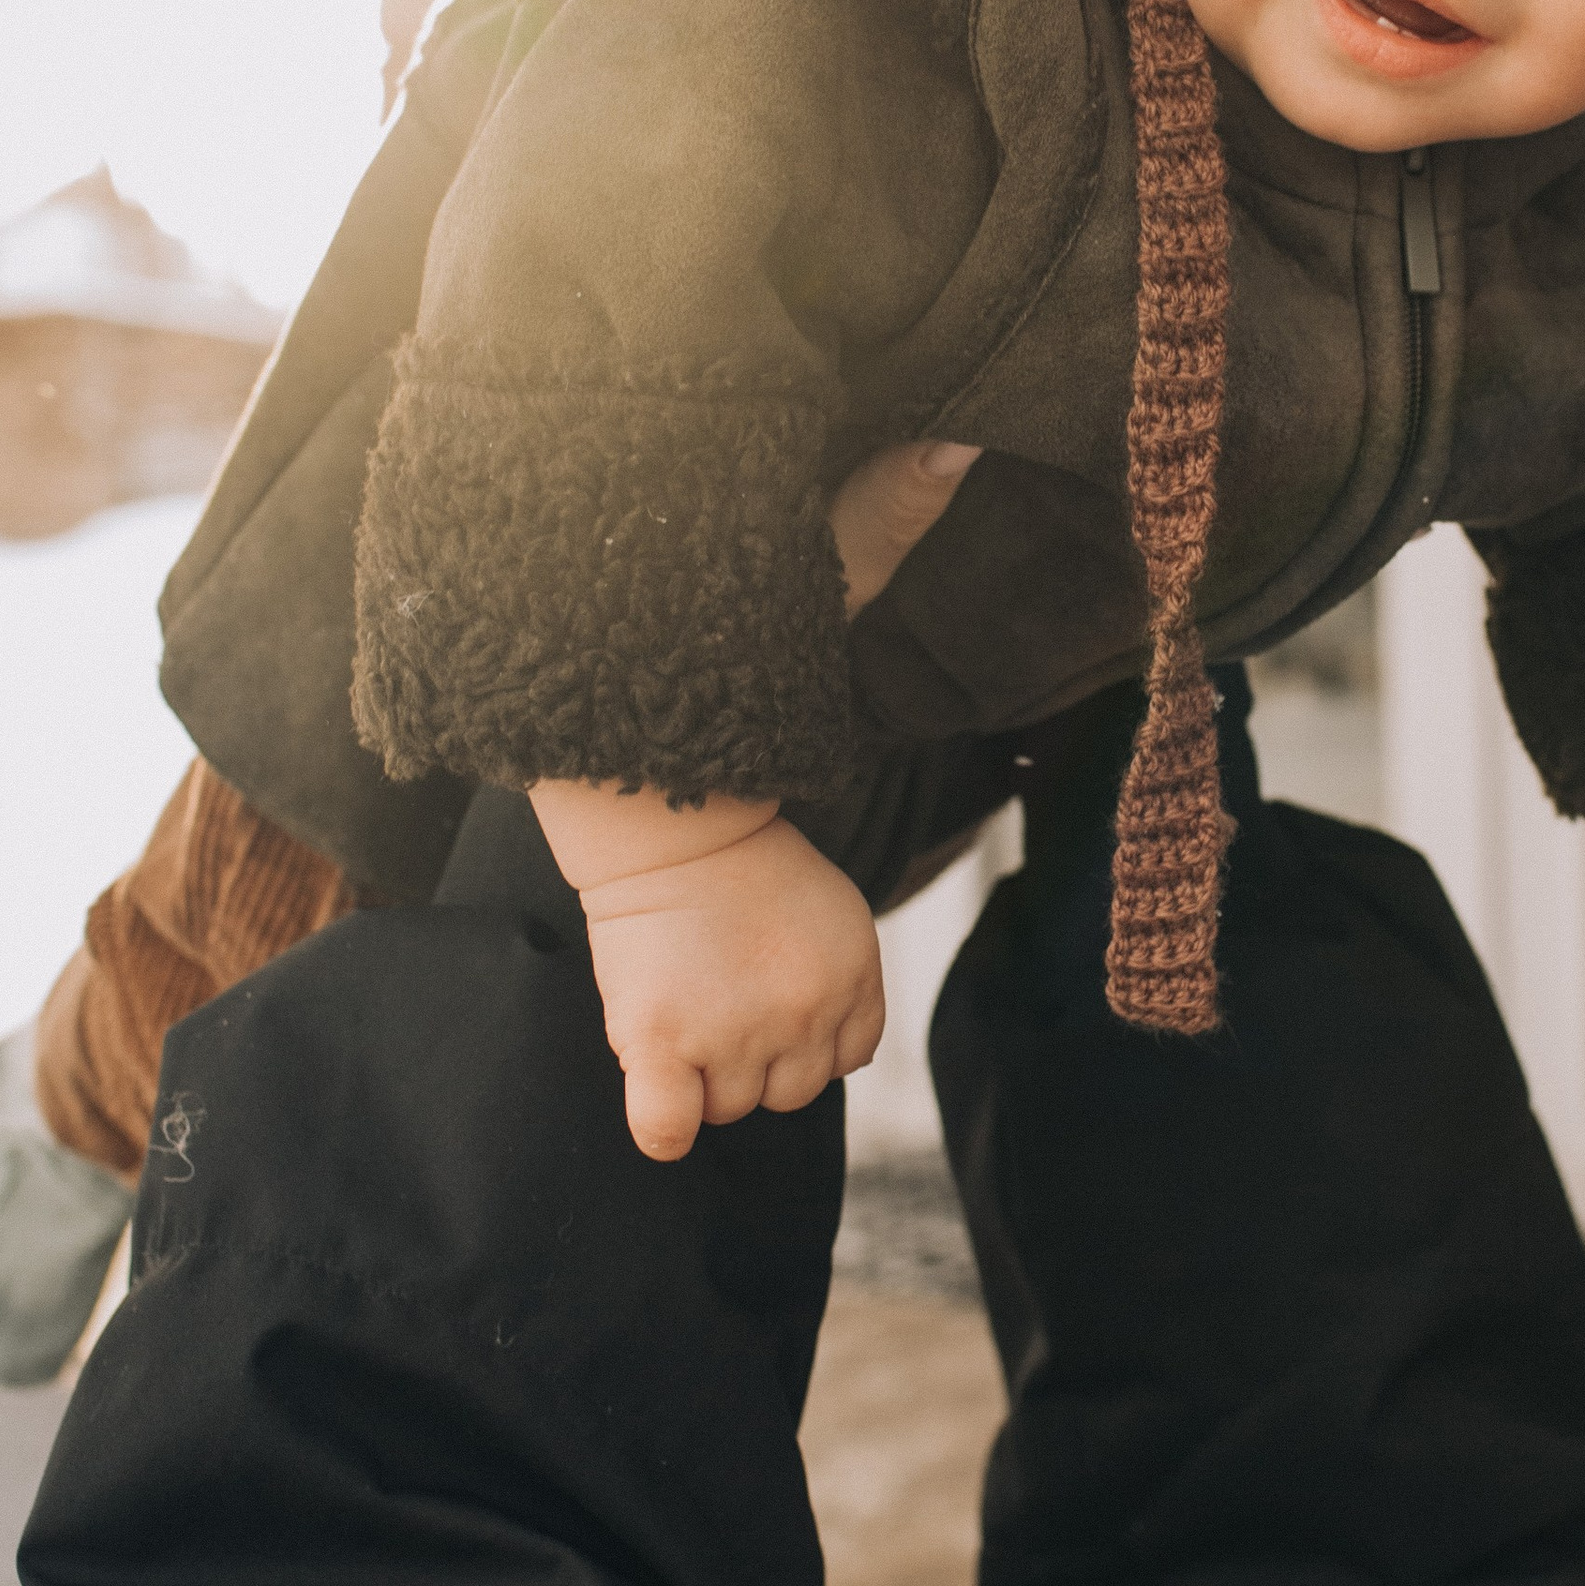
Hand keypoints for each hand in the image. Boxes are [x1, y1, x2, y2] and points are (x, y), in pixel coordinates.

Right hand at [525, 436, 975, 1158]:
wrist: (628, 782)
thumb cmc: (725, 735)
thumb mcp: (829, 680)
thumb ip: (894, 576)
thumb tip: (956, 462)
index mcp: (853, 957)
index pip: (849, 1046)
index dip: (808, 1010)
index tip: (761, 950)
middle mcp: (805, 1000)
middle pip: (792, 1083)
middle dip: (755, 1037)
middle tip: (714, 961)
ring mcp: (735, 1028)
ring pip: (738, 1100)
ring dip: (708, 1062)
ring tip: (680, 981)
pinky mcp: (652, 1038)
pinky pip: (665, 1122)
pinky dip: (662, 1118)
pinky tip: (658, 1091)